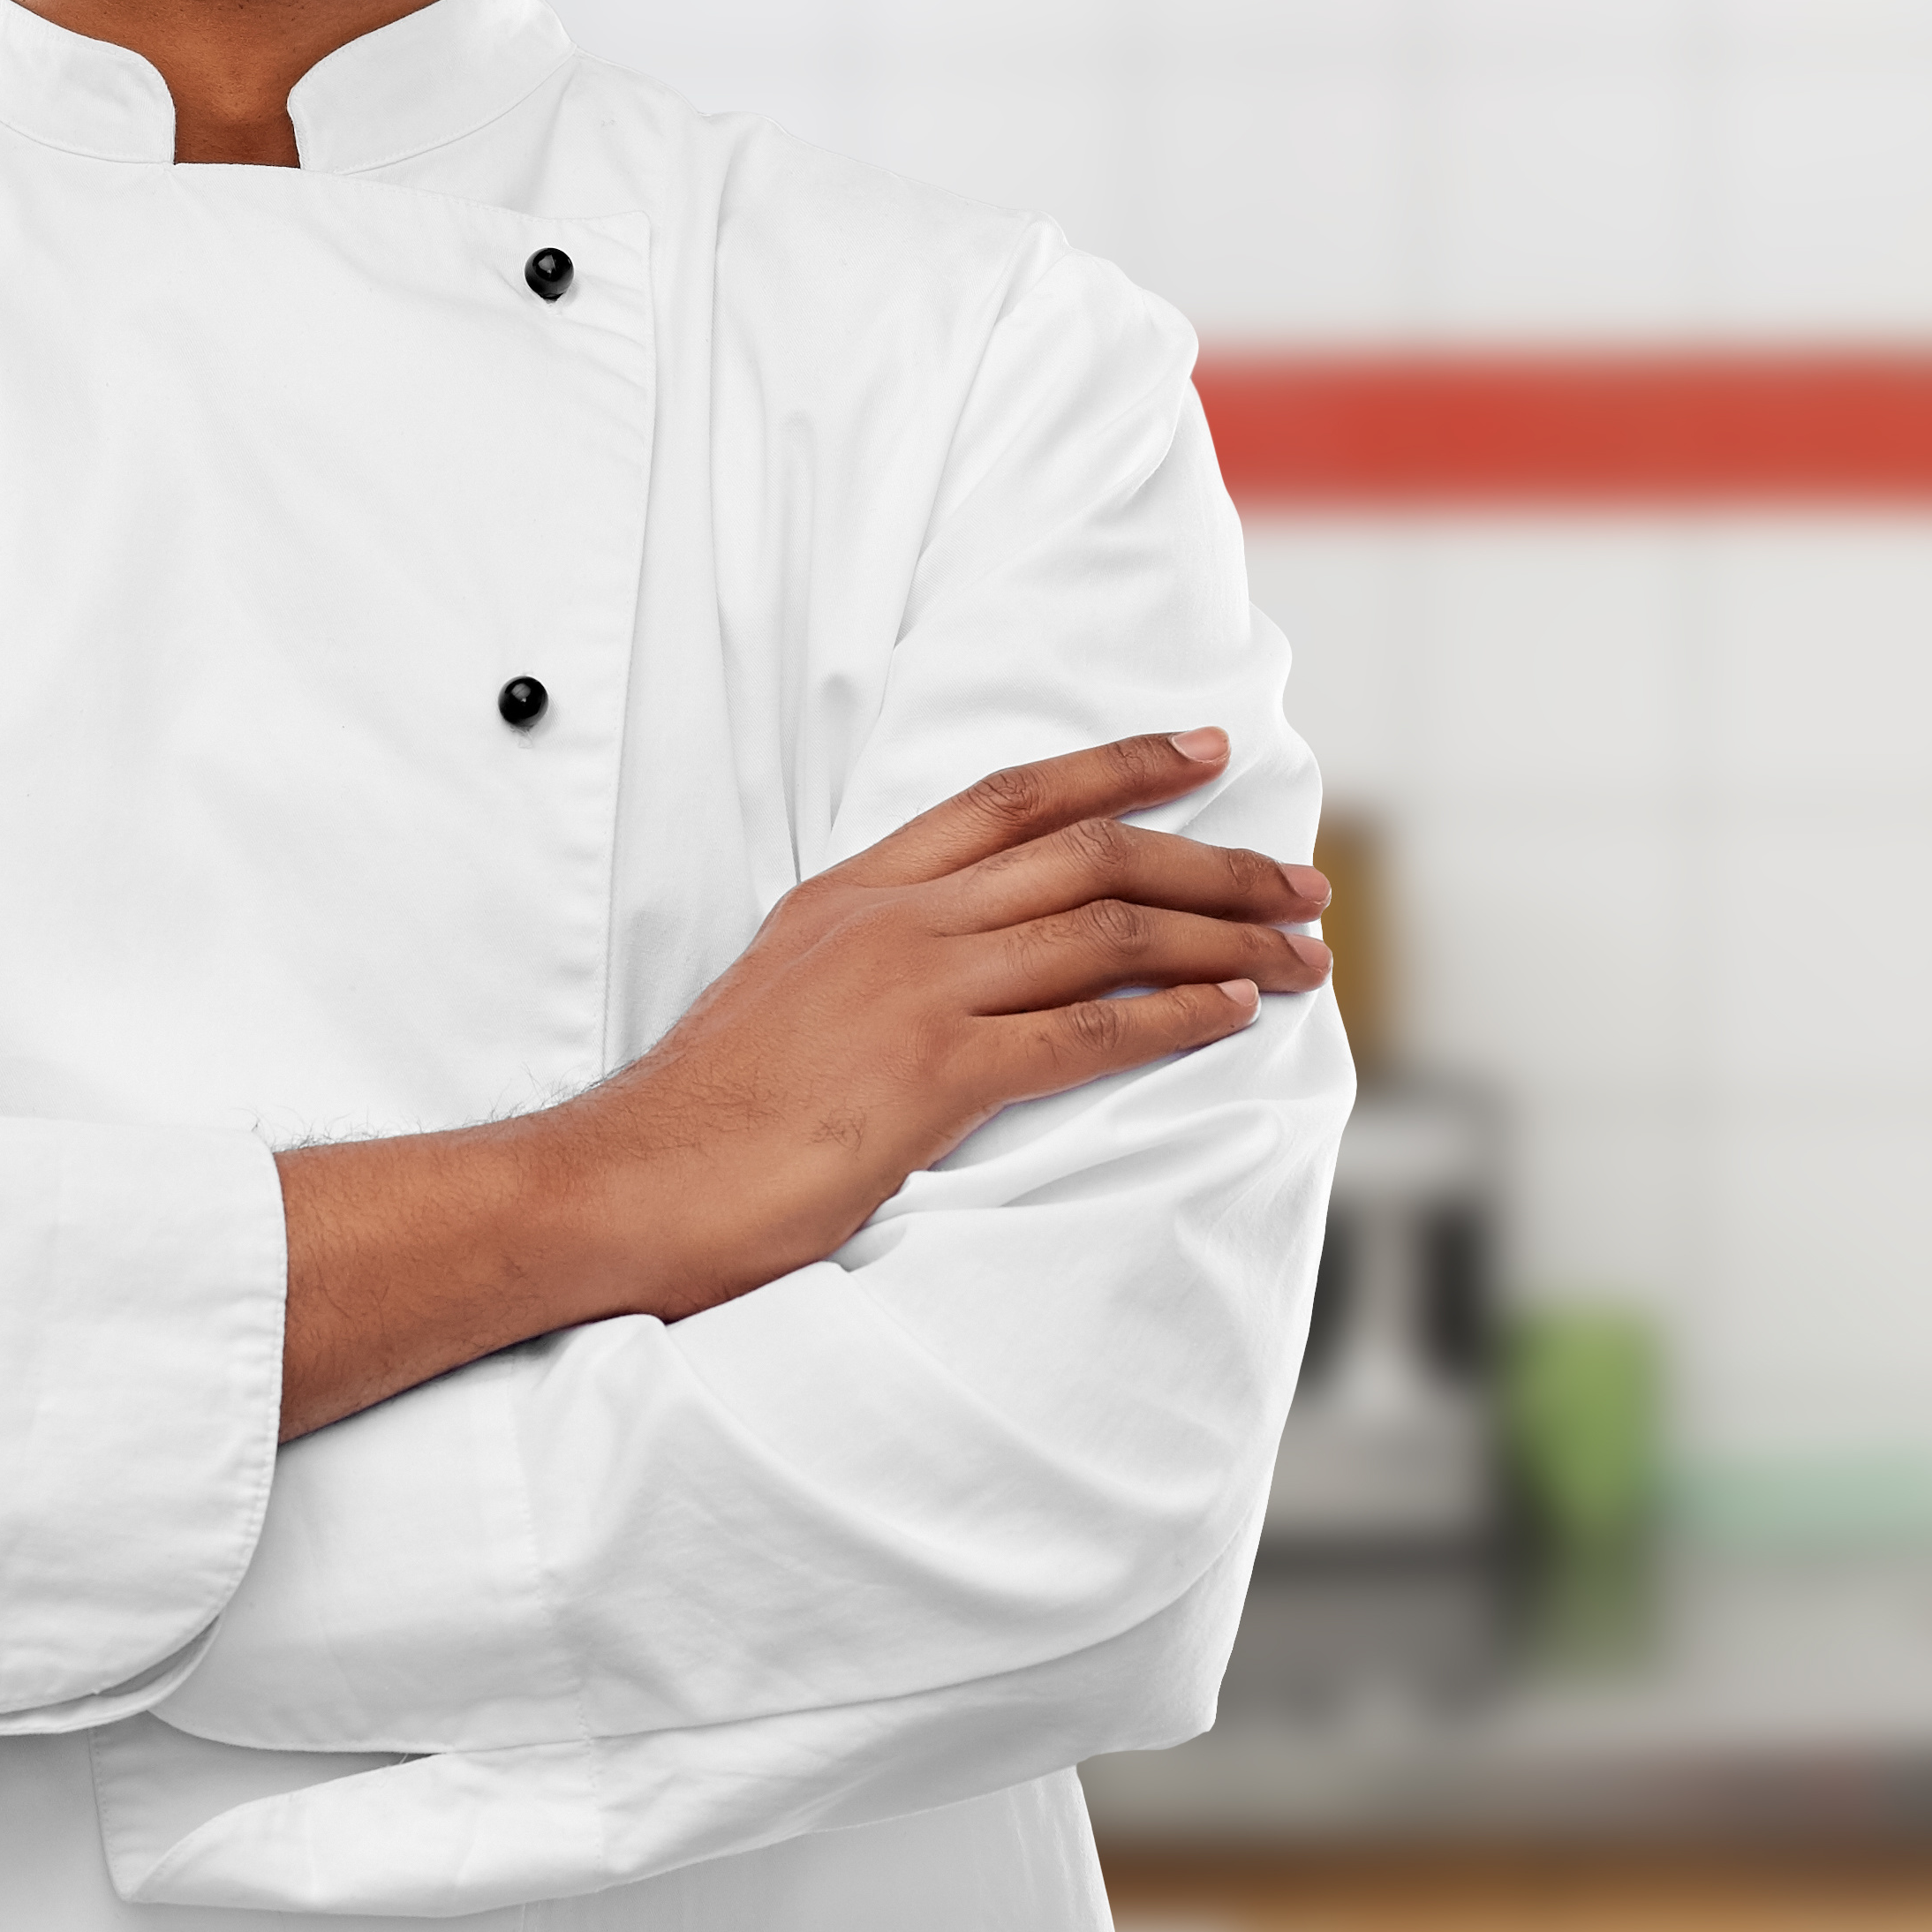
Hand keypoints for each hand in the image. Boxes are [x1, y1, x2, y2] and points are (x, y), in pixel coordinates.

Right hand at [275, 731, 1320, 1431]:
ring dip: (1221, 938)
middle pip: (1086, 853)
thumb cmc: (707, 1113)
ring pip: (1105, 931)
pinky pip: (1085, 1032)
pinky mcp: (930, 1074)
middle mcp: (894, 918)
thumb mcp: (787, 992)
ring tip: (1300, 952)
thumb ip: (867, 960)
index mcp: (855, 889)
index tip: (1207, 753)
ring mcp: (913, 989)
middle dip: (1209, 860)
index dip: (1121, 767)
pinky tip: (1233, 1017)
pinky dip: (1174, 1018)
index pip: (1011, 797)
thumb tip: (945, 967)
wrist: (631, 1178)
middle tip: (1300, 879)